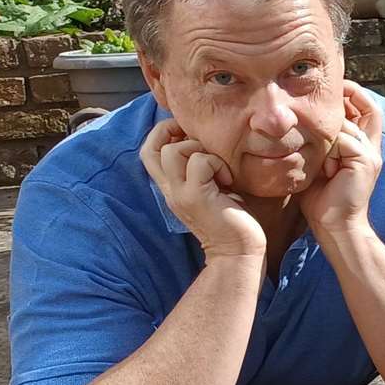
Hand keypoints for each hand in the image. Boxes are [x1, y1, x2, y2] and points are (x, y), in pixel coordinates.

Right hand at [139, 119, 264, 260]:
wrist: (237, 251)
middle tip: (205, 148)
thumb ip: (201, 167)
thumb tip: (207, 139)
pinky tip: (227, 182)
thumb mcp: (211, 186)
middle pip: (152, 147)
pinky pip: (200, 161)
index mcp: (171, 186)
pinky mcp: (196, 197)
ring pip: (174, 150)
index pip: (147, 151)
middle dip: (179, 136)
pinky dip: (217, 164)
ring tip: (219, 170)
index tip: (190, 135)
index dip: (162, 133)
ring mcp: (180, 194)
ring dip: (201, 150)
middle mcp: (170, 189)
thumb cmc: (231, 217)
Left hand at [300, 80, 384, 237]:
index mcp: (363, 149)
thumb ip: (321, 145)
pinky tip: (326, 170)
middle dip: (351, 97)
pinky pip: (344, 140)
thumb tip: (299, 125)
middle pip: (370, 109)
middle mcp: (372, 148)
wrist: (335, 226)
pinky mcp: (365, 161)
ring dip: (329, 136)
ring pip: (347, 125)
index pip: (367, 112)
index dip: (355, 97)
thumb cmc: (322, 200)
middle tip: (332, 92)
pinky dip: (329, 152)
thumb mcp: (319, 165)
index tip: (336, 89)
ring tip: (322, 158)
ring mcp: (371, 154)